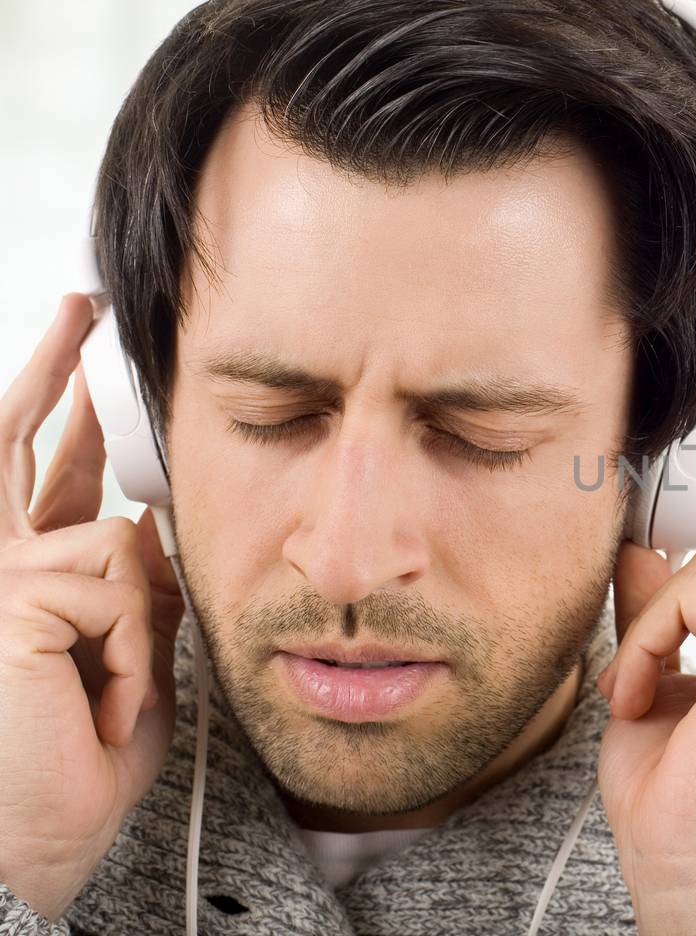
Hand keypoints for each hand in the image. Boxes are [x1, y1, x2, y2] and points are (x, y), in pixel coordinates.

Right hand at [0, 294, 183, 920]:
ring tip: (107, 694)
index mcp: (28, 577)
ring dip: (139, 628)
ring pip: (117, 536)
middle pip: (21, 442)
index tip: (85, 355)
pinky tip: (95, 698)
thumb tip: (145, 521)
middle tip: (81, 303)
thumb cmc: (81, 759)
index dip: (69, 413)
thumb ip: (136, 586)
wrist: (46, 835)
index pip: (50, 474)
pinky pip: (117, 579)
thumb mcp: (132, 656)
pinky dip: (131, 646)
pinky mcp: (7, 596)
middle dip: (51, 365)